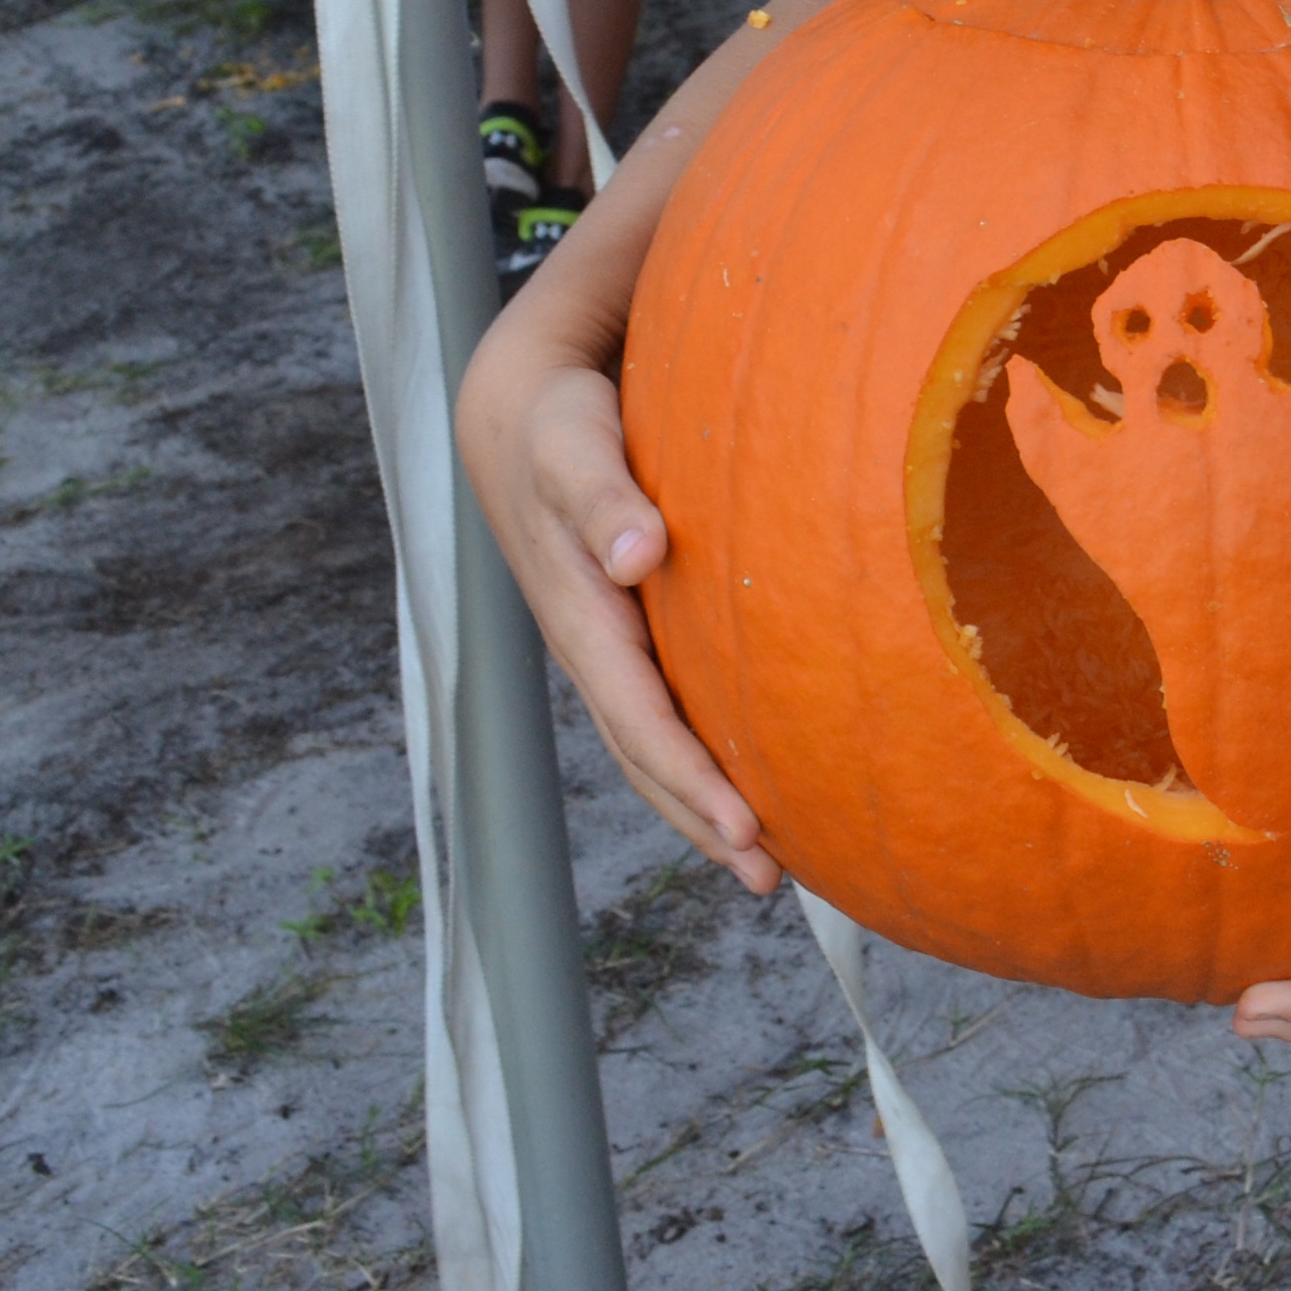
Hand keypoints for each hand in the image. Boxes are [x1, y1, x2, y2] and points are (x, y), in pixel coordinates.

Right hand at [454, 230, 779, 889]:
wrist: (521, 414)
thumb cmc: (559, 425)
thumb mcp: (573, 448)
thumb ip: (602, 497)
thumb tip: (637, 553)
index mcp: (584, 620)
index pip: (641, 721)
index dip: (691, 779)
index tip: (746, 828)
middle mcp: (595, 647)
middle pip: (647, 755)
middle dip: (703, 818)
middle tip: (770, 876)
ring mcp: (610, 645)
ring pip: (655, 743)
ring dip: (703, 802)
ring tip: (770, 860)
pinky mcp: (631, 630)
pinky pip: (667, 708)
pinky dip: (704, 753)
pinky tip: (761, 772)